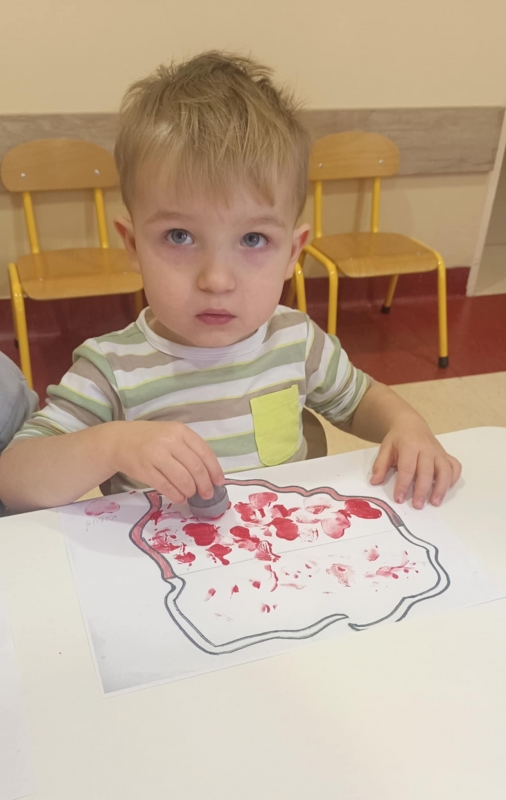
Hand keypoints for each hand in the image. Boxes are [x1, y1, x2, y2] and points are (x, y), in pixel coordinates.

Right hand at [108, 421, 224, 503]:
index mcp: (180, 431)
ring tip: (191, 494)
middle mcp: (169, 441)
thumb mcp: (171, 434)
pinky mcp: (144, 470)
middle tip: (207, 494)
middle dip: (205, 485)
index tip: (219, 482)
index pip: (205, 452)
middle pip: (196, 468)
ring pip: (183, 479)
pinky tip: (180, 498)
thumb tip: (210, 474)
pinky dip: (177, 496)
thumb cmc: (150, 439)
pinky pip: (166, 487)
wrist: (118, 440)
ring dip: (191, 491)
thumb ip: (190, 449)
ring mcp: (155, 455)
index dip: (215, 470)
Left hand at [370, 419, 460, 508]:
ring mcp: (438, 452)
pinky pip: (455, 467)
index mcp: (410, 446)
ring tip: (435, 502)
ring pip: (445, 470)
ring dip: (442, 488)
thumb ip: (380, 465)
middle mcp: (427, 449)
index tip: (399, 498)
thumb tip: (375, 482)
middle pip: (427, 471)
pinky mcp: (446, 455)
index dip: (403, 485)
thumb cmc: (398, 439)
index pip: (407, 468)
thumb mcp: (385, 448)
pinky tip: (446, 489)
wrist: (410, 424)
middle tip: (417, 505)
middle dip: (422, 490)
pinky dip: (453, 478)